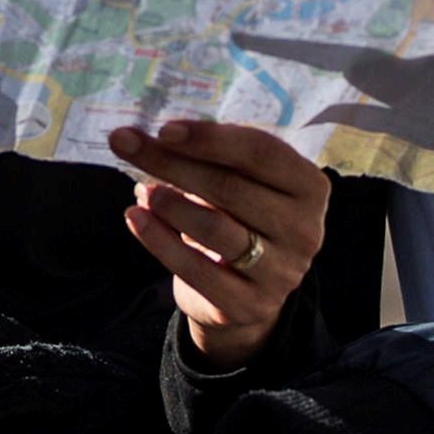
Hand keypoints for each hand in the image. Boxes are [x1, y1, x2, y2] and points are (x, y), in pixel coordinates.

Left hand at [108, 121, 330, 370]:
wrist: (247, 294)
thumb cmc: (240, 218)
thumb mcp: (241, 183)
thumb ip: (213, 158)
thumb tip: (152, 137)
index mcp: (309, 187)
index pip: (261, 152)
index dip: (211, 138)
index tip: (164, 128)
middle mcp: (305, 230)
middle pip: (230, 187)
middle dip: (171, 162)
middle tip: (124, 143)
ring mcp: (282, 272)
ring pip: (215, 228)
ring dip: (170, 203)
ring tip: (142, 189)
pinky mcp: (250, 305)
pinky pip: (197, 270)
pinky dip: (160, 241)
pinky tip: (135, 218)